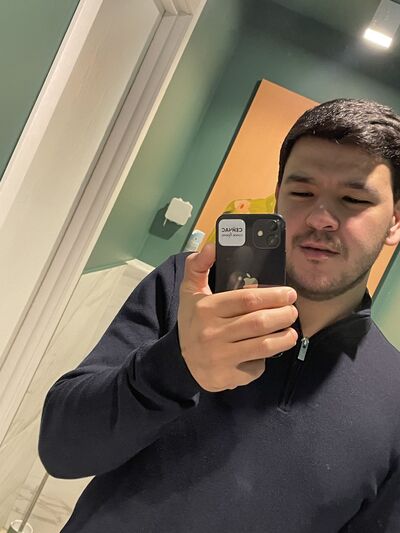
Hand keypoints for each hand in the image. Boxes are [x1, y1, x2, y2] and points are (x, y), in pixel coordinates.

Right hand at [178, 243, 297, 391]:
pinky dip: (266, 360)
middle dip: (284, 315)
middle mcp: (211, 333)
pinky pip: (255, 368)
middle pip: (259, 322)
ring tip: (291, 331)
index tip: (289, 293)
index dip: (273, 295)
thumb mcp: (189, 291)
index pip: (246, 299)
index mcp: (206, 308)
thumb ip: (198, 266)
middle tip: (293, 310)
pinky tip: (268, 352)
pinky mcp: (226, 377)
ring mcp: (219, 357)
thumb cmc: (192, 321)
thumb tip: (213, 246)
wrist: (180, 361)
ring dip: (284, 338)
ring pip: (263, 346)